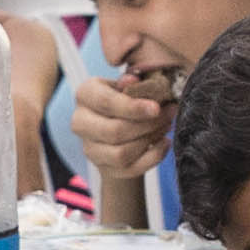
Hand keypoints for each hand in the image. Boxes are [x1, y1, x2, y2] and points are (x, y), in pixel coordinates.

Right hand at [63, 66, 170, 200]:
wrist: (121, 125)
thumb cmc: (126, 98)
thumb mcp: (129, 84)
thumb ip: (132, 83)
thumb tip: (134, 80)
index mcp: (85, 94)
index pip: (106, 102)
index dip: (132, 107)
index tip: (156, 108)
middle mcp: (80, 121)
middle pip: (113, 131)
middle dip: (147, 125)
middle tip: (169, 114)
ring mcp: (89, 148)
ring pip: (121, 154)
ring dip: (150, 140)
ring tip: (167, 126)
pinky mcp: (103, 167)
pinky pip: (131, 169)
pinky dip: (153, 157)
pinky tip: (164, 142)